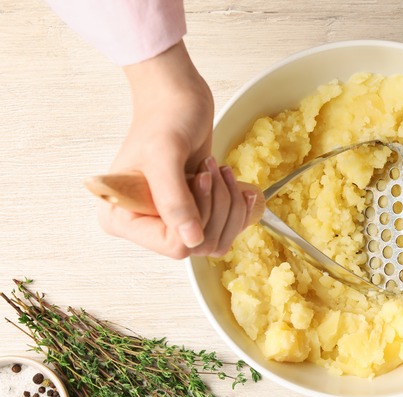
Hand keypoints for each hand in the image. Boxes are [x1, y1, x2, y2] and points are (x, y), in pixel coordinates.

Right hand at [97, 41, 258, 258]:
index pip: (173, 246)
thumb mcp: (165, 155)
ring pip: (215, 240)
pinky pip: (223, 229)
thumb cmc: (165, 118)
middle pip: (199, 245)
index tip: (197, 179)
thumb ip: (174, 200)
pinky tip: (232, 182)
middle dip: (216, 207)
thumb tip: (191, 241)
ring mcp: (169, 220)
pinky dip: (236, 206)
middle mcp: (143, 225)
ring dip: (227, 204)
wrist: (178, 98)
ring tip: (217, 170)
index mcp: (120, 218)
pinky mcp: (192, 212)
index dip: (198, 218)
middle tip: (209, 170)